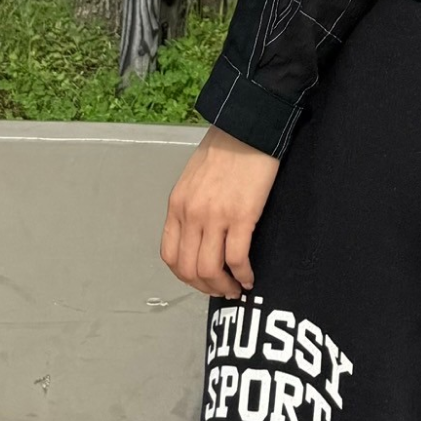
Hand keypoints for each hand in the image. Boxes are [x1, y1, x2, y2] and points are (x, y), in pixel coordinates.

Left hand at [161, 125, 279, 297]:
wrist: (248, 129)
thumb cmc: (227, 148)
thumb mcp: (195, 178)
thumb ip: (193, 205)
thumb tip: (202, 233)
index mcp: (177, 205)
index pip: (170, 255)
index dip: (186, 276)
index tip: (202, 281)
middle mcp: (191, 214)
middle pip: (189, 269)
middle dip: (206, 287)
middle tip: (222, 291)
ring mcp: (215, 217)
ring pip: (210, 269)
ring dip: (223, 286)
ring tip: (237, 288)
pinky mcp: (241, 216)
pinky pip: (237, 258)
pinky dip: (243, 275)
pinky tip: (250, 277)